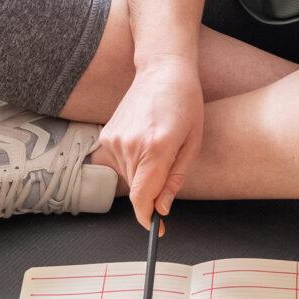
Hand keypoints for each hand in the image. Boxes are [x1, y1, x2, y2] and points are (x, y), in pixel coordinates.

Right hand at [99, 56, 203, 229]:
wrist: (162, 70)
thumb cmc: (185, 103)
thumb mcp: (193, 143)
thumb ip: (175, 179)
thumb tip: (161, 208)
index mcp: (156, 148)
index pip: (143, 198)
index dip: (148, 218)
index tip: (156, 228)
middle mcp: (130, 145)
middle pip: (137, 190)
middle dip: (152, 191)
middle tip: (169, 171)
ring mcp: (114, 140)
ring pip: (128, 177)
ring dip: (143, 174)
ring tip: (159, 146)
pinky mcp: (106, 135)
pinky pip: (119, 162)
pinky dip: (133, 161)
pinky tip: (145, 140)